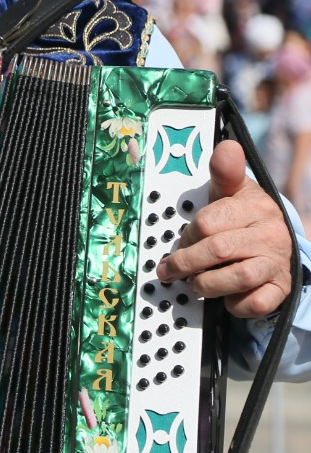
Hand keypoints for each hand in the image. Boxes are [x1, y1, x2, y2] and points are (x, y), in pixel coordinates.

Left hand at [157, 140, 296, 318]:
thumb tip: (227, 147)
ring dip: (208, 284)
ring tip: (195, 283)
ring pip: (239, 277)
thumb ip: (224, 172)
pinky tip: (226, 297)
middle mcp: (270, 235)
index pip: (209, 222)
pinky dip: (237, 304)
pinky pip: (257, 303)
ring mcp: (277, 263)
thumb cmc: (243, 215)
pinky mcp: (281, 289)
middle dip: (186, 262)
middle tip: (170, 270)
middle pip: (218, 250)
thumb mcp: (232, 190)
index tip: (178, 242)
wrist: (276, 243)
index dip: (187, 236)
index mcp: (256, 207)